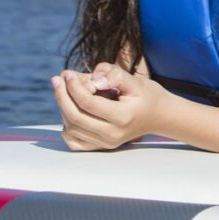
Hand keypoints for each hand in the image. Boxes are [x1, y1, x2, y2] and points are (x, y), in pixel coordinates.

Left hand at [51, 63, 166, 150]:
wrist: (160, 116)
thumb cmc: (148, 95)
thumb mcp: (136, 81)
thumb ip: (115, 75)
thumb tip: (93, 79)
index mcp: (123, 117)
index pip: (88, 103)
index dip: (73, 87)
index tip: (68, 73)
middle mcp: (113, 134)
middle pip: (75, 117)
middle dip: (62, 96)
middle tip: (58, 79)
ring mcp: (106, 143)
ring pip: (71, 128)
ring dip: (64, 108)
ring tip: (66, 91)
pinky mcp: (101, 147)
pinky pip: (73, 141)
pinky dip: (66, 126)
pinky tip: (70, 111)